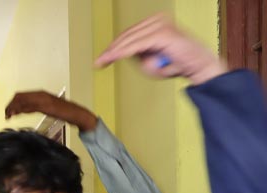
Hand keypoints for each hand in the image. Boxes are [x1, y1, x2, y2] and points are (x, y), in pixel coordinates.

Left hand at [5, 91, 95, 131]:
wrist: (77, 113)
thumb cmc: (62, 112)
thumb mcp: (43, 108)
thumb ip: (32, 107)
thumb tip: (19, 110)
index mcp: (40, 94)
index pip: (21, 95)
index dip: (11, 102)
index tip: (6, 111)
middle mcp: (41, 94)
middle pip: (20, 96)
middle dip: (10, 105)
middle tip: (5, 115)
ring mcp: (44, 99)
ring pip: (24, 101)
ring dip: (14, 108)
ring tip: (8, 116)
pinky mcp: (47, 106)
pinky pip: (32, 107)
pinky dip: (22, 110)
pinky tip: (17, 115)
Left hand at [96, 14, 226, 84]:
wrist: (199, 67)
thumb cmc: (177, 63)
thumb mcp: (150, 59)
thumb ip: (137, 54)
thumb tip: (122, 53)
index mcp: (154, 24)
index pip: (127, 34)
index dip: (112, 47)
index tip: (100, 60)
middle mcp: (157, 21)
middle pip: (126, 36)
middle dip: (110, 50)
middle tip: (98, 62)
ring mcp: (161, 25)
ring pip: (130, 40)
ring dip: (117, 53)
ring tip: (104, 62)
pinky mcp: (164, 34)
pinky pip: (138, 44)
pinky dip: (124, 52)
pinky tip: (113, 58)